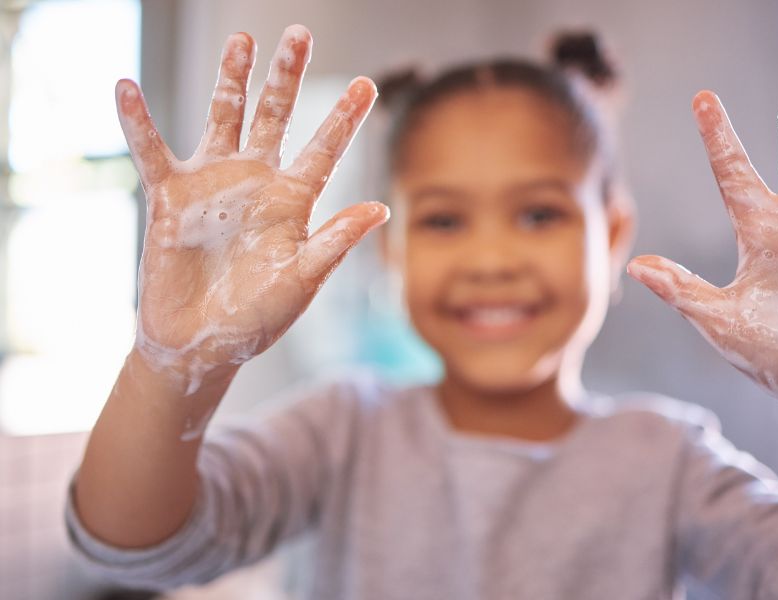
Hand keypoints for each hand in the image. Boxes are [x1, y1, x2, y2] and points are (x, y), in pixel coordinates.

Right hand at [118, 25, 387, 393]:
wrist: (200, 343)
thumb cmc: (257, 318)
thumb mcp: (301, 281)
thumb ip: (334, 243)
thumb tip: (380, 209)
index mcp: (294, 201)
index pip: (324, 150)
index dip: (344, 118)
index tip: (367, 83)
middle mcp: (256, 182)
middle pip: (274, 116)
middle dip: (286, 76)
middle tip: (299, 33)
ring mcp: (213, 184)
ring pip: (223, 117)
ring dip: (230, 79)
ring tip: (242, 39)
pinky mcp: (170, 197)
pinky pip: (151, 151)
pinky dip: (138, 122)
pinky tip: (126, 88)